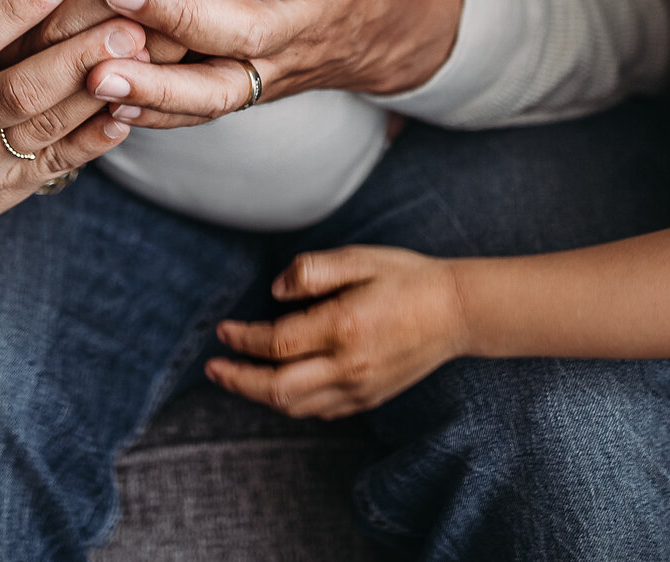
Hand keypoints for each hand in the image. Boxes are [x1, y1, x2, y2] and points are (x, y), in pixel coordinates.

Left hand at [81, 0, 463, 120]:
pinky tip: (105, 102)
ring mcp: (270, 68)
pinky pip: (203, 113)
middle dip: (175, 12)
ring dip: (156, 84)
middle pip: (238, 29)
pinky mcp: (249, 95)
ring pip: (217, 88)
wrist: (379, 28)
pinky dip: (157, 113)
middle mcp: (295, 27)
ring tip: (96, 72)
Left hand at [205, 246, 470, 418]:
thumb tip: (275, 290)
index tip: (223, 330)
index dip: (243, 339)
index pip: (276, 343)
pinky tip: (279, 388)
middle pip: (277, 388)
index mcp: (343, 327)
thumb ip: (312, 271)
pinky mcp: (369, 398)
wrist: (457, 311)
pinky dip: (291, 403)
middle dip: (238, 380)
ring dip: (259, 396)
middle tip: (212, 367)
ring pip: (296, 406)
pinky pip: (320, 411)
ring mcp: (360, 388)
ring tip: (235, 379)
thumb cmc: (407, 277)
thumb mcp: (360, 258)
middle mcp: (349, 366)